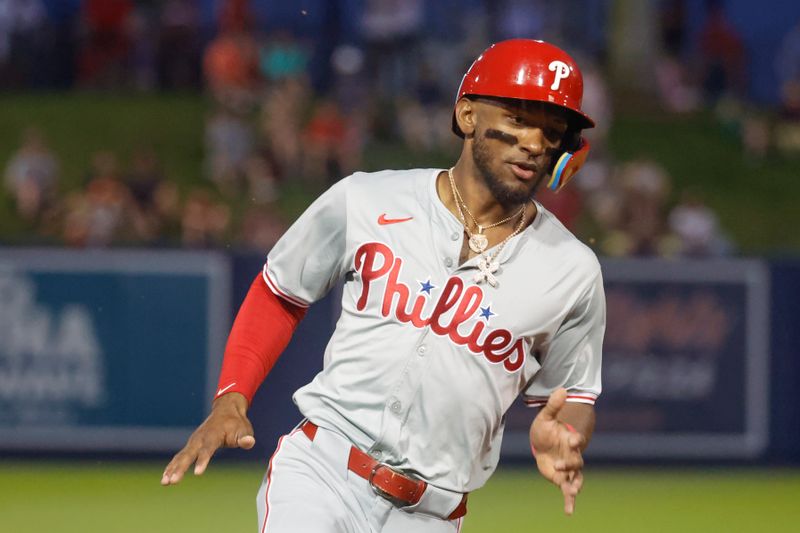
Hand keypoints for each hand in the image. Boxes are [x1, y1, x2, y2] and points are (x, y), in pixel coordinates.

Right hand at [161, 392, 254, 484]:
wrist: (226, 410)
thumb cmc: (237, 423)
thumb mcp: (244, 429)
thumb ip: (244, 437)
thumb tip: (248, 442)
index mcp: (213, 435)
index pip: (207, 450)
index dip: (202, 461)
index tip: (197, 473)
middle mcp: (200, 438)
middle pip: (189, 455)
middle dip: (180, 468)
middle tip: (172, 481)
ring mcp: (193, 441)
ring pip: (181, 457)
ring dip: (172, 469)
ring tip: (164, 482)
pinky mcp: (191, 445)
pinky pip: (179, 457)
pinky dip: (172, 467)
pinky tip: (165, 478)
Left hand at [529, 388, 585, 514]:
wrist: (542, 442)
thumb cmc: (547, 429)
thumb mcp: (546, 416)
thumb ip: (554, 405)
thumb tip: (562, 389)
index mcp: (570, 440)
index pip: (576, 440)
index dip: (576, 440)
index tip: (573, 439)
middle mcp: (572, 455)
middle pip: (576, 462)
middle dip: (570, 464)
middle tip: (559, 465)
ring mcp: (568, 468)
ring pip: (576, 479)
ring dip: (574, 486)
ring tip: (572, 493)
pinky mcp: (562, 479)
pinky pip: (568, 491)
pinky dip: (569, 501)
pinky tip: (569, 511)